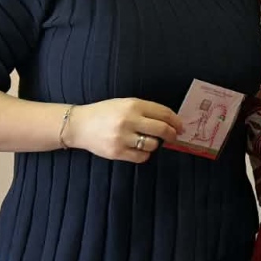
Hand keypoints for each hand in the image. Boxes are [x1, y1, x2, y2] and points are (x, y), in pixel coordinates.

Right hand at [64, 98, 179, 162]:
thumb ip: (145, 110)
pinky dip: (145, 154)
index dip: (176, 121)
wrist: (79, 125)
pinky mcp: (117, 152)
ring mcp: (122, 137)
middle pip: (162, 129)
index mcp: (133, 105)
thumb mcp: (124, 104)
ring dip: (156, 144)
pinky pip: (141, 156)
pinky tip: (140, 149)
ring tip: (149, 141)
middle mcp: (129, 120)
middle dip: (172, 134)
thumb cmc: (104, 113)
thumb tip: (169, 121)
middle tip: (174, 137)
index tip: (180, 126)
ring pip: (153, 144)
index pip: (163, 113)